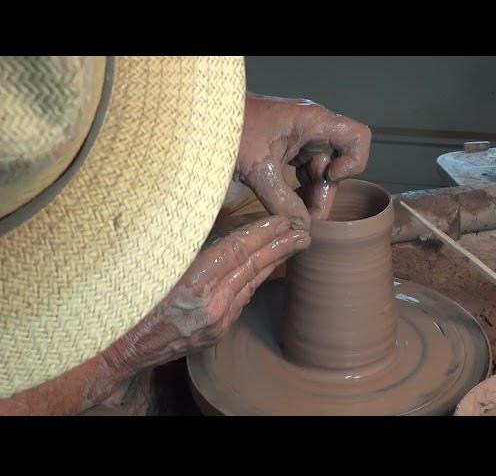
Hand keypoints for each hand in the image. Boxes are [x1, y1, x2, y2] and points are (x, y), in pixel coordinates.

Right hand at [101, 215, 309, 375]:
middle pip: (253, 267)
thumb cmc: (128, 301)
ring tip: (292, 246)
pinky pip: (240, 300)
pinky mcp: (217, 333)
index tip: (282, 220)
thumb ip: (192, 251)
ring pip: (250, 284)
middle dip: (280, 247)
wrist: (119, 349)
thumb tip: (221, 230)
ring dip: (272, 263)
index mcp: (195, 284)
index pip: (238, 250)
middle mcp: (212, 305)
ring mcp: (217, 322)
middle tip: (303, 233)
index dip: (262, 232)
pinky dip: (253, 281)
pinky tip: (264, 269)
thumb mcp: (156, 265)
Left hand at [236, 94, 370, 229]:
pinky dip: (299, 192)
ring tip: (296, 218)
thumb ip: (282, 201)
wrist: (202, 121)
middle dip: (325, 193)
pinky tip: (288, 208)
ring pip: (320, 172)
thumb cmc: (229, 132)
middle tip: (308, 220)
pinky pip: (304, 173)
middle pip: (337, 163)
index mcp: (312, 122)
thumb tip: (303, 229)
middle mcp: (312, 129)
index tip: (329, 177)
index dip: (353, 162)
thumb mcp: (257, 170)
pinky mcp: (287, 149)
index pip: (357, 137)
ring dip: (312, 197)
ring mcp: (300, 139)